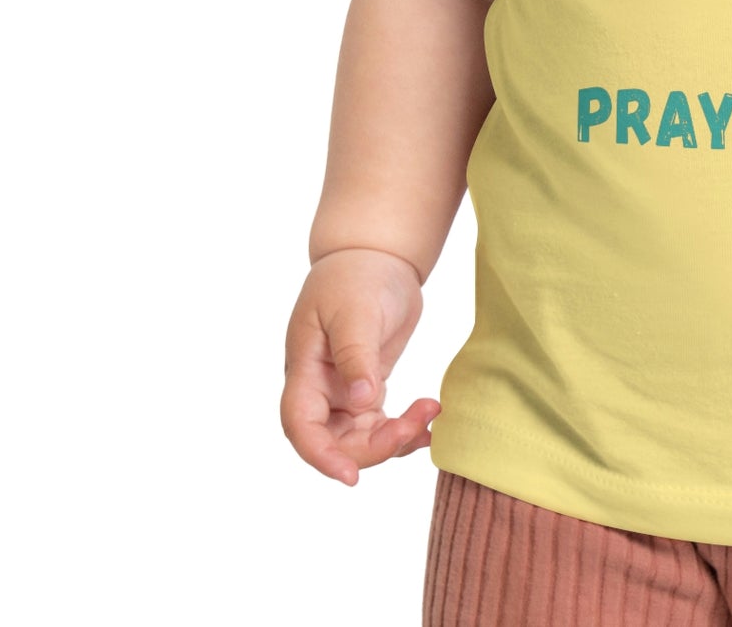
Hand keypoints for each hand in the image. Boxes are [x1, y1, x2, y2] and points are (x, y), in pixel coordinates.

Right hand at [282, 246, 443, 485]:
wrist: (375, 256)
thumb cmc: (357, 276)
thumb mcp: (356, 311)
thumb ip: (357, 356)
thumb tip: (362, 402)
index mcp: (306, 368)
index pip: (301, 424)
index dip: (321, 456)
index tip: (350, 475)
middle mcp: (320, 387)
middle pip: (333, 441)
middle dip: (371, 448)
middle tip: (412, 428)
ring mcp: (343, 391)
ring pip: (360, 438)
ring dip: (393, 439)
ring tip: (430, 412)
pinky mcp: (367, 387)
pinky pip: (380, 423)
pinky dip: (403, 428)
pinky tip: (429, 417)